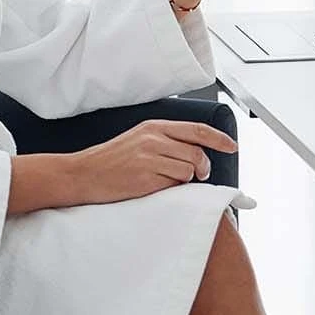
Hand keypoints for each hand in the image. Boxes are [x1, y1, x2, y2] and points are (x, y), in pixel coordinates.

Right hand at [68, 120, 239, 205]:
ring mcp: (149, 158)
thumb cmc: (112, 160)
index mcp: (154, 126)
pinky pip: (173, 185)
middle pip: (197, 153)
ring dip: (185, 179)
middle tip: (199, 175)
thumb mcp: (139, 138)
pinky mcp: (145, 178)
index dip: (219, 139)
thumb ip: (167, 140)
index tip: (232, 147)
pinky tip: (154, 187)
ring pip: (188, 170)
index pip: (197, 130)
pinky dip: (171, 188)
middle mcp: (153, 139)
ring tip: (166, 180)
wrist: (83, 174)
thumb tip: (197, 151)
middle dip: (203, 167)